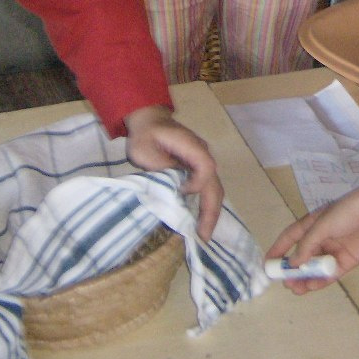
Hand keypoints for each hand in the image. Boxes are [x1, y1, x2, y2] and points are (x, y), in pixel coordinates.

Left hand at [124, 105, 223, 240]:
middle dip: (211, 211)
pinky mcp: (198, 170)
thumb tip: (176, 187)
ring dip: (210, 212)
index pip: (206, 167)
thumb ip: (160, 166)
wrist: (150, 121)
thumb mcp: (143, 149)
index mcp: (192, 146)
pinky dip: (205, 206)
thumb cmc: (145, 134)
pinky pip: (207, 189)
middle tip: (204, 236)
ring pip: (214, 189)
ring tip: (203, 235)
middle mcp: (203, 155)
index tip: (181, 192)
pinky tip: (200, 223)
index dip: (198, 183)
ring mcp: (203, 162)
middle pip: (215, 184)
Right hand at [265, 187, 358, 292]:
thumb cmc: (348, 211)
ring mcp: (334, 250)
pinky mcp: (348, 260)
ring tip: (296, 289)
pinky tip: (312, 287)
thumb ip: (308, 245)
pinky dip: (321, 280)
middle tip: (285, 283)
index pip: (290, 238)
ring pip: (315, 268)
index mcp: (312, 224)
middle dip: (293, 271)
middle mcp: (321, 238)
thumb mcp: (322, 224)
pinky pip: (331, 273)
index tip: (268, 264)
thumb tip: (293, 263)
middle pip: (303, 257)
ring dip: (305, 278)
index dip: (279, 250)